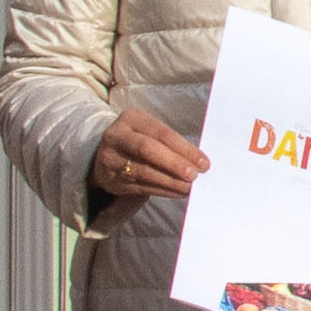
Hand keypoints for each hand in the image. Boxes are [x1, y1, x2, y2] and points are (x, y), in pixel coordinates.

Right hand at [88, 106, 206, 203]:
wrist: (106, 154)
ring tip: (188, 187)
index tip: (203, 162)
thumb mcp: (149, 132)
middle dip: (174, 163)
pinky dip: (162, 190)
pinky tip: (177, 192)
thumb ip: (171, 143)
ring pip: (143, 171)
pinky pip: (140, 187)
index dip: (183, 148)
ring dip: (170, 181)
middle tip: (194, 175)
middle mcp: (117, 136)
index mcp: (131, 118)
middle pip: (147, 149)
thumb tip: (199, 162)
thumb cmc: (139, 140)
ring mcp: (111, 159)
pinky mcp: (112, 180)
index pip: (161, 133)